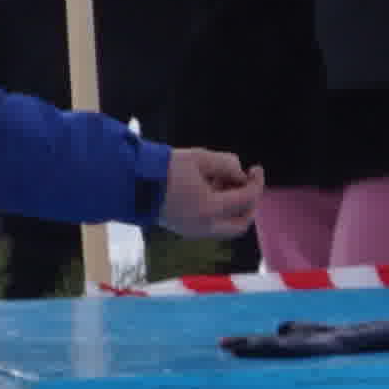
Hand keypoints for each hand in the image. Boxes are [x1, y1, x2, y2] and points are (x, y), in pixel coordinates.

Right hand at [145, 147, 263, 238]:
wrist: (131, 183)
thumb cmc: (164, 167)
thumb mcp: (200, 157)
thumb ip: (227, 164)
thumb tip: (240, 174)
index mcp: (209, 209)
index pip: (246, 199)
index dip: (257, 182)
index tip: (255, 168)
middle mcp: (204, 226)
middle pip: (241, 223)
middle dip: (250, 203)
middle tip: (248, 184)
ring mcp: (193, 231)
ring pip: (227, 226)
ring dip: (234, 206)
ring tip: (223, 181)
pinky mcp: (184, 230)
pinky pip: (212, 225)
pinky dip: (219, 210)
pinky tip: (211, 188)